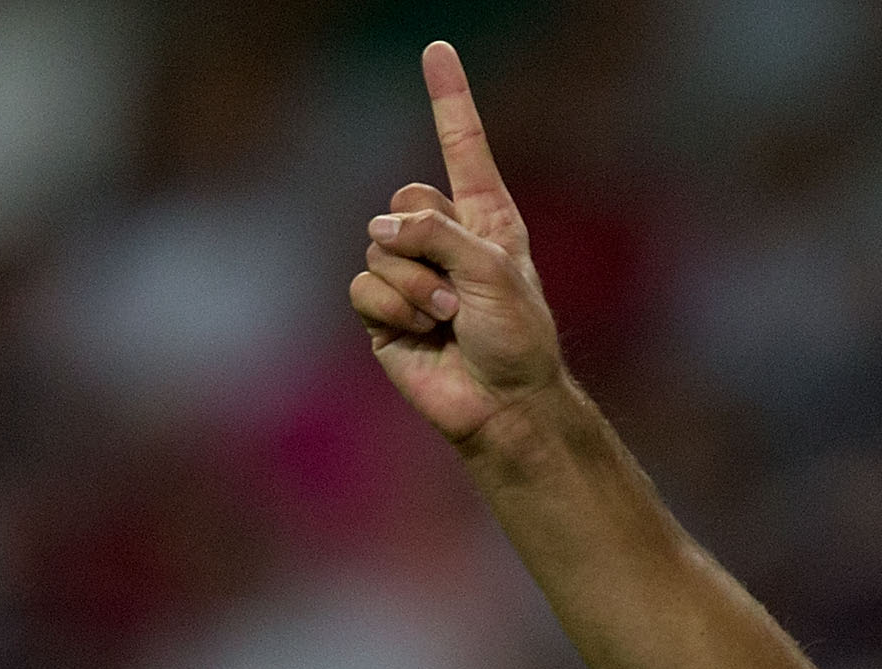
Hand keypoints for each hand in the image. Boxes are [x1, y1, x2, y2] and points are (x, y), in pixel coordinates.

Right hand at [349, 42, 562, 447]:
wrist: (504, 404)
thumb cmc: (517, 339)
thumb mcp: (493, 271)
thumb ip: (439, 233)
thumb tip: (380, 228)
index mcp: (486, 219)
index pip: (463, 147)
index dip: (450, 99)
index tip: (438, 50)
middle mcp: (445, 238)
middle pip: (406, 198)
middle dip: (427, 242)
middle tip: (461, 292)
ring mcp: (410, 273)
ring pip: (379, 245)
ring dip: (416, 286)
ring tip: (449, 320)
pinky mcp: (383, 309)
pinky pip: (364, 283)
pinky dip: (394, 307)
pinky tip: (422, 333)